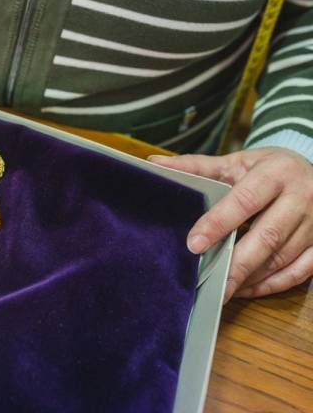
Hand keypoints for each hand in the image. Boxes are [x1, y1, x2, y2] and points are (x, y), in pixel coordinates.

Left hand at [149, 148, 312, 301]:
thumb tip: (154, 164)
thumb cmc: (267, 168)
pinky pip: (301, 271)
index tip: (194, 244)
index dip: (218, 223)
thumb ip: (196, 167)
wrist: (310, 169)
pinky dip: (274, 284)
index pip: (245, 201)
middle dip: (237, 263)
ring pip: (283, 258)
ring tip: (224, 290)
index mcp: (277, 172)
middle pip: (268, 236)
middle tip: (212, 284)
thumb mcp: (235, 162)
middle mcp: (303, 197)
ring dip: (252, 277)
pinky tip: (249, 289)